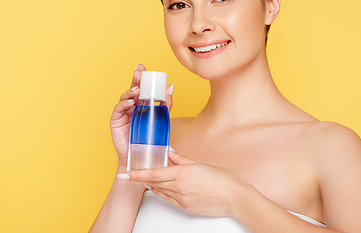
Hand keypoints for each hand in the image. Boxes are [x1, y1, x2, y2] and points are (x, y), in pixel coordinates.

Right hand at [110, 64, 172, 167]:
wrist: (142, 158)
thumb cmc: (151, 139)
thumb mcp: (162, 119)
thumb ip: (166, 103)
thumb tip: (170, 86)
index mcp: (141, 104)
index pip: (140, 87)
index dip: (141, 76)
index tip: (143, 66)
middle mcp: (131, 106)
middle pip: (132, 89)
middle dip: (135, 79)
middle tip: (139, 71)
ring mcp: (122, 113)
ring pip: (124, 97)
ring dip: (131, 91)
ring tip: (137, 89)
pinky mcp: (116, 121)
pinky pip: (118, 109)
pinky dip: (123, 103)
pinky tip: (130, 101)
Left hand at [119, 150, 244, 216]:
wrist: (235, 198)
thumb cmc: (222, 180)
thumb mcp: (200, 164)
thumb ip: (182, 159)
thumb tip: (171, 153)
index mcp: (182, 174)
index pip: (153, 174)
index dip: (136, 175)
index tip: (125, 174)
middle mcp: (179, 188)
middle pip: (154, 183)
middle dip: (141, 179)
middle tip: (132, 173)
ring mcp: (182, 199)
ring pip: (160, 191)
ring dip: (151, 185)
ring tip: (145, 178)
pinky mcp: (186, 207)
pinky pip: (169, 199)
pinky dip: (162, 193)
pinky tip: (160, 189)